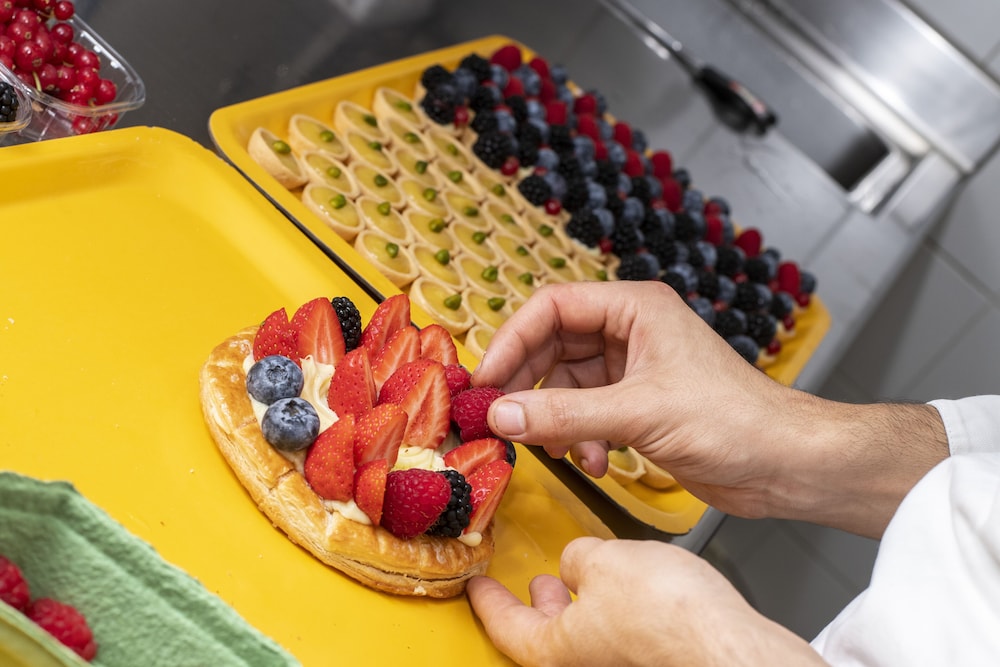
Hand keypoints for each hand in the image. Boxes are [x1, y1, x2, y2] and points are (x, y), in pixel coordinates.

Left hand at [467, 536, 825, 666]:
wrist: (727, 642)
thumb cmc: (669, 616)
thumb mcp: (602, 560)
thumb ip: (579, 557)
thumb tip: (578, 561)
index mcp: (556, 649)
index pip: (505, 628)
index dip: (488, 602)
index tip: (478, 588)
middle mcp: (587, 663)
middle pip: (547, 636)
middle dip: (540, 604)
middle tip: (531, 584)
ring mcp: (620, 663)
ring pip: (587, 632)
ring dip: (580, 600)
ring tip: (579, 575)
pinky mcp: (654, 657)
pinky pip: (621, 631)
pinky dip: (614, 605)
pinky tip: (629, 582)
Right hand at [472, 280, 796, 518]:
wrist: (786, 464)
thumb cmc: (735, 420)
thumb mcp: (639, 414)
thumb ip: (565, 414)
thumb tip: (501, 414)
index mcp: (636, 309)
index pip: (553, 307)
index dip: (512, 340)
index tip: (484, 379)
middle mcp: (632, 332)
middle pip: (553, 346)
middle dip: (529, 386)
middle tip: (501, 418)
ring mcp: (634, 370)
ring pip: (566, 385)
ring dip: (556, 420)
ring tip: (562, 450)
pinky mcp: (638, 406)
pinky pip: (585, 414)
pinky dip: (580, 438)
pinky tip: (596, 461)